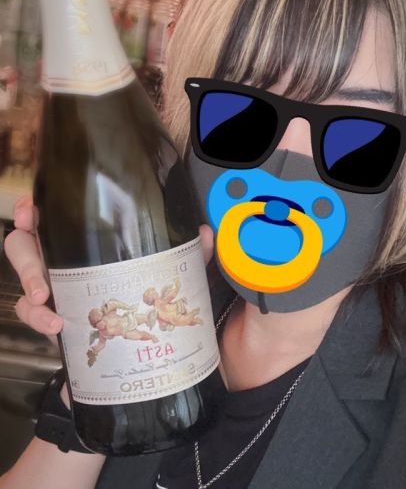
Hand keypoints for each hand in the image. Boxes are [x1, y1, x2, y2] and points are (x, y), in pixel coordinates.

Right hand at [5, 199, 213, 337]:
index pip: (57, 219)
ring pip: (26, 281)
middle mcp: (73, 266)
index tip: (31, 210)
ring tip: (46, 297)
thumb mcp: (186, 286)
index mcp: (97, 248)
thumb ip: (193, 260)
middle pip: (27, 246)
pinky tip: (57, 325)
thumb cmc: (171, 319)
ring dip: (28, 284)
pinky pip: (36, 316)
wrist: (161, 372)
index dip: (35, 211)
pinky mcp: (61, 326)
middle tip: (40, 265)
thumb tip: (204, 232)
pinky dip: (39, 318)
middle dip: (24, 252)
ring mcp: (63, 296)